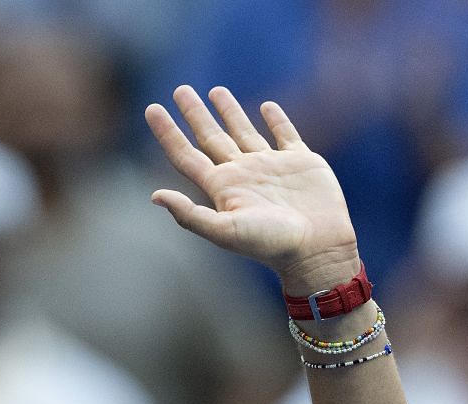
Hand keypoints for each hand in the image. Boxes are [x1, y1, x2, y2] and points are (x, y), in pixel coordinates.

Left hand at [145, 85, 360, 292]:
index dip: (167, 132)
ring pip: (244, 131)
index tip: (151, 108)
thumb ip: (190, 214)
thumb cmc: (270, 244)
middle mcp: (242, 174)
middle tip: (180, 89)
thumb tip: (154, 196)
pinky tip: (267, 106)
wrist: (317, 249)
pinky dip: (276, 119)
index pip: (186, 154)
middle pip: (211, 137)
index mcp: (222, 188)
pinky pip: (285, 134)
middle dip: (194, 114)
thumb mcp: (225, 231)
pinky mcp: (301, 162)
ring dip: (230, 111)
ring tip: (216, 91)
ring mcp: (270, 167)